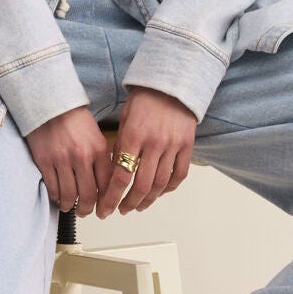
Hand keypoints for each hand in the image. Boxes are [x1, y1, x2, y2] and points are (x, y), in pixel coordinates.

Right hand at [25, 104, 113, 215]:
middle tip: (87, 212)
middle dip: (89, 209)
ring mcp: (62, 160)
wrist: (50, 105)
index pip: (107, 185)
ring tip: (71, 207)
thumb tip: (107, 185)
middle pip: (89, 195)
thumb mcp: (97, 136)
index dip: (107, 202)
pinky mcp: (45, 161)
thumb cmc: (74, 120)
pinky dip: (56, 197)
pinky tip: (59, 197)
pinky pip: (53, 188)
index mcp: (99, 150)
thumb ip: (103, 159)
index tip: (105, 208)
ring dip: (71, 207)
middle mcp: (82, 157)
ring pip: (70, 196)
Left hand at [97, 86, 195, 217]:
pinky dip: (169, 188)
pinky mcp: (187, 146)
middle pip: (141, 186)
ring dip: (148, 200)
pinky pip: (179, 174)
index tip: (105, 209)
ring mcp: (173, 146)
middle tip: (121, 210)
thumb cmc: (144, 100)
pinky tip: (159, 193)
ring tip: (138, 206)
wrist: (171, 83)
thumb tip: (115, 173)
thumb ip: (121, 146)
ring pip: (160, 184)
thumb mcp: (125, 120)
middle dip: (129, 203)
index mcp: (134, 136)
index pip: (121, 177)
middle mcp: (154, 144)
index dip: (111, 197)